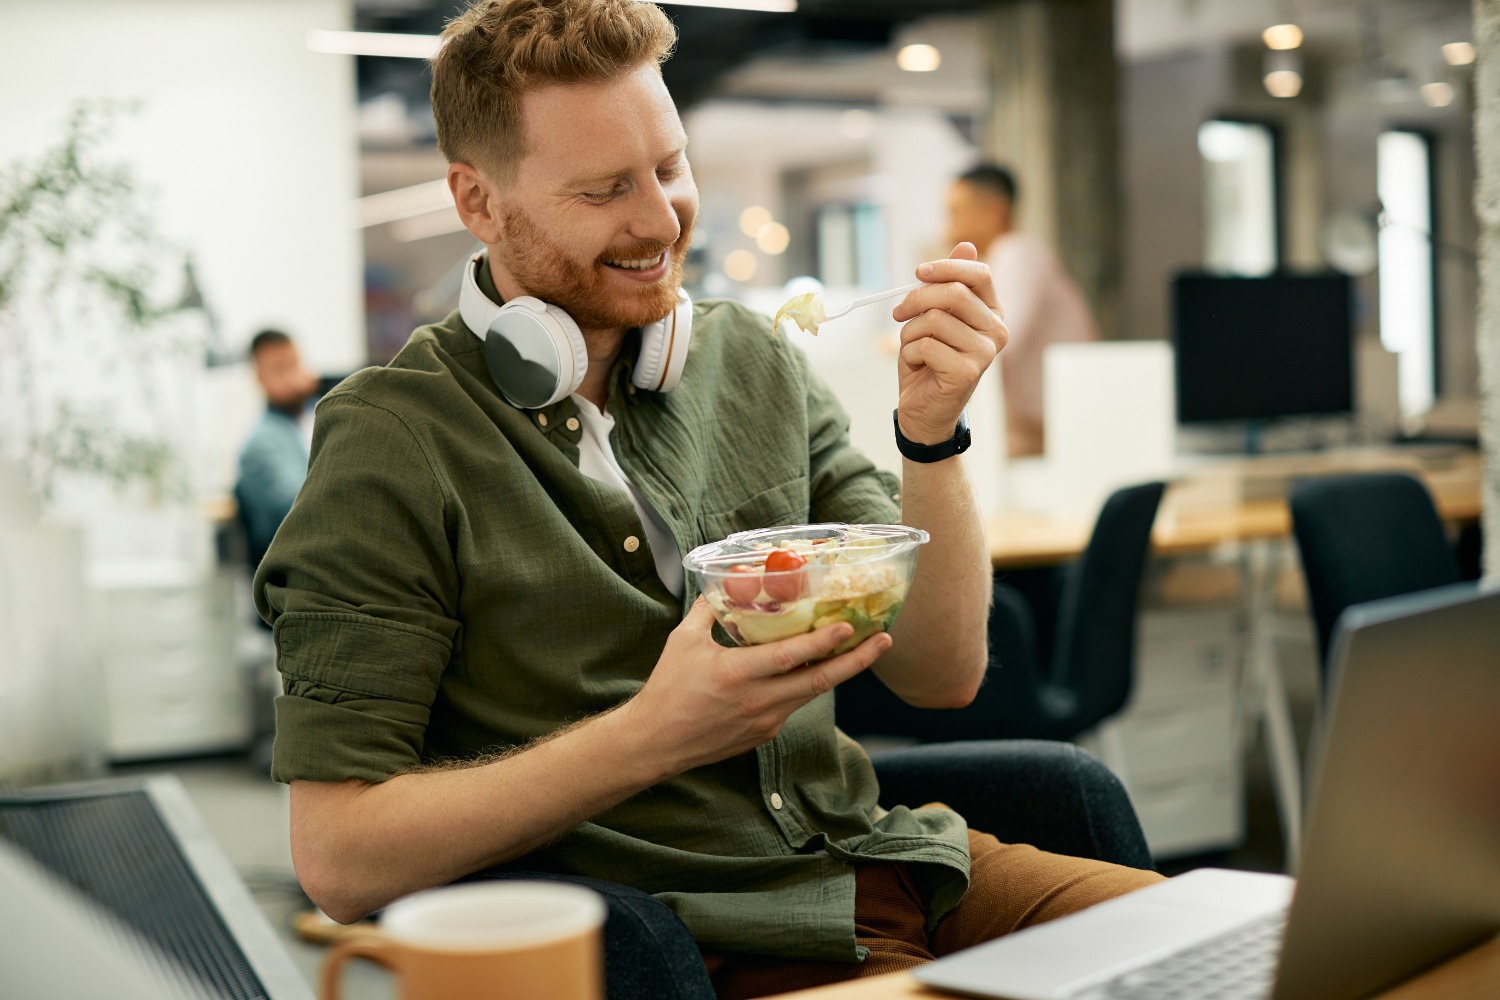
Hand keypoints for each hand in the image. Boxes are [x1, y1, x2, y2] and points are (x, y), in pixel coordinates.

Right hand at [624, 598, 891, 772]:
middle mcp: (758, 700)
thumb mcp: (684, 641)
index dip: (823, 641)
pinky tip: (815, 668)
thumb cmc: (668, 688)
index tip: (850, 626)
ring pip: (811, 692)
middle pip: (819, 680)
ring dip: (839, 671)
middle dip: (857, 661)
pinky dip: (806, 684)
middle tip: (883, 640)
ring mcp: (765, 721)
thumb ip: (708, 610)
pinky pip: (793, 704)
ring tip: (863, 650)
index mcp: (736, 674)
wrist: (655, 742)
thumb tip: (723, 584)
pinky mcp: (765, 734)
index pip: (790, 657)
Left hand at [890, 242, 1008, 444]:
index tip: (918, 273)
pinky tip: (917, 366)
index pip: (978, 274)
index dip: (945, 267)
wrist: (925, 410)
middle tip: (898, 314)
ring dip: (909, 333)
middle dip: (915, 300)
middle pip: (952, 294)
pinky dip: (908, 353)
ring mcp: (985, 353)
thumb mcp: (935, 316)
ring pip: (934, 320)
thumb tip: (966, 245)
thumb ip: (949, 284)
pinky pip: (925, 345)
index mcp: (992, 312)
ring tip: (912, 348)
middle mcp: (997, 331)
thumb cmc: (929, 360)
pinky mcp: (968, 372)